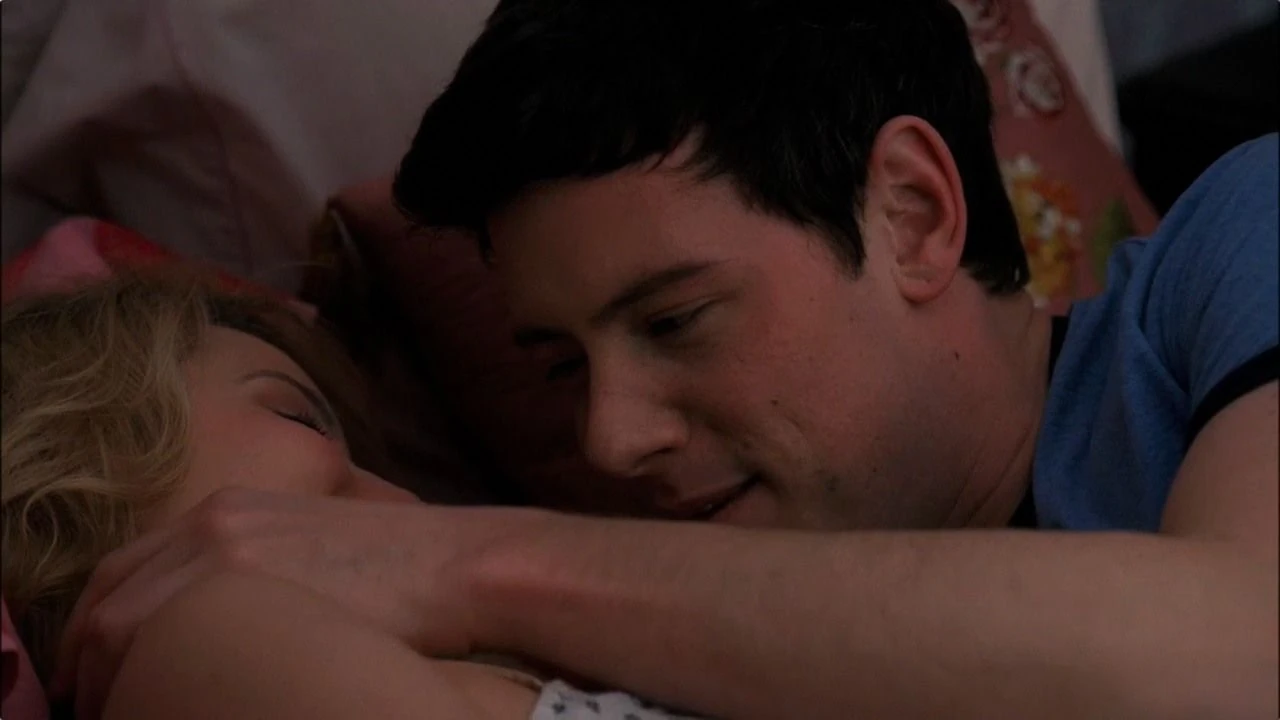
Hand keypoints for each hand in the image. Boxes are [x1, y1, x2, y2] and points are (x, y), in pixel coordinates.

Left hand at [49, 487, 529, 719]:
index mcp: (231, 509)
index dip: (98, 622)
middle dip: (86, 655)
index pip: (128, 569)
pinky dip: (134, 683)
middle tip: (90, 702)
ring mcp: (225, 553)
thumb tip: (231, 616)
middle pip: (109, 595)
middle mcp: (214, 522)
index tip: (96, 665)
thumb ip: (261, 566)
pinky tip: (153, 710)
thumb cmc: (409, 568)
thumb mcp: (317, 546)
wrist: (458, 566)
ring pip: (118, 624)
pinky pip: (151, 646)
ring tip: (116, 715)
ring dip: (105, 677)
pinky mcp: (244, 591)